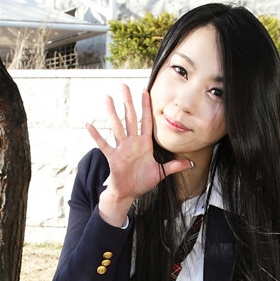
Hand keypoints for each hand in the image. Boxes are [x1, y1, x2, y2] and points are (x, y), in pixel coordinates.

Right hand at [86, 87, 192, 225]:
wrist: (128, 194)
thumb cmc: (142, 182)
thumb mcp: (160, 173)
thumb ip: (173, 166)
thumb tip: (190, 163)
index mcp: (144, 144)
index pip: (146, 120)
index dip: (146, 106)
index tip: (145, 91)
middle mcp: (132, 142)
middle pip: (130, 118)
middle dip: (128, 102)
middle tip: (124, 86)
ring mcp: (121, 148)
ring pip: (117, 127)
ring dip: (112, 112)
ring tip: (108, 98)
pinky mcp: (113, 157)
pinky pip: (103, 145)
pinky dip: (96, 135)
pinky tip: (89, 125)